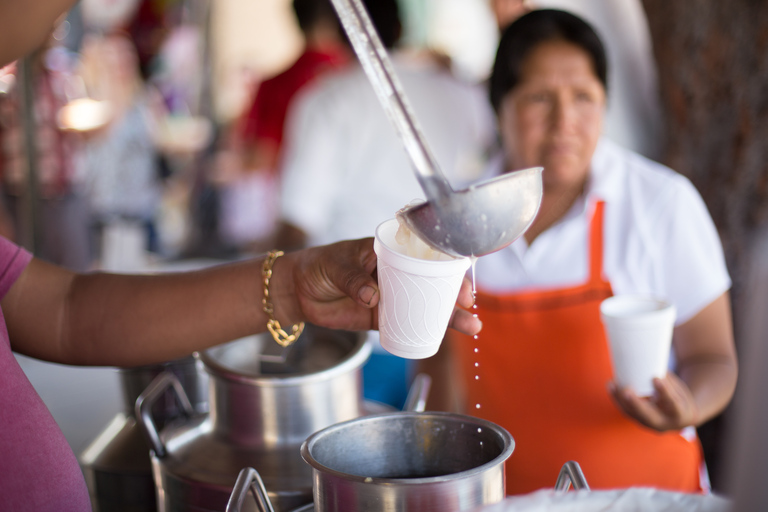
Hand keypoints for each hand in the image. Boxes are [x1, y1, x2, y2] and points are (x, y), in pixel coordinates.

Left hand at [281, 238, 482, 334]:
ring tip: (471, 327)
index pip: (424, 254)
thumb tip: (374, 297)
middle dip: (454, 293)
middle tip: (468, 305)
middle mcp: (394, 272)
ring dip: (447, 316)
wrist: (296, 291)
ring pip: (425, 304)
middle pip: (432, 281)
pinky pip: (407, 323)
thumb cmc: (317, 266)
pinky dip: (424, 330)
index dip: (445, 265)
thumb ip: (354, 279)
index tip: (459, 277)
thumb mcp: (336, 266)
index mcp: (388, 251)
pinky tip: (441, 337)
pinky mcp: (380, 316)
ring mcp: (390, 295)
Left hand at [608, 373, 699, 431]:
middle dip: (636, 404)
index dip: (664, 392)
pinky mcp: (638, 419)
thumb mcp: (679, 389)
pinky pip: (626, 411)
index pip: (673, 405)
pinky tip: (611, 386)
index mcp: (680, 415)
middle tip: (627, 391)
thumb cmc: (679, 397)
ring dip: (621, 399)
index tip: (656, 378)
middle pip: (648, 416)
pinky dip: (617, 399)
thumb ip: (666, 379)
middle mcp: (663, 423)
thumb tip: (650, 357)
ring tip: (613, 384)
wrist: (680, 416)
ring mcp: (649, 423)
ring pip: (633, 414)